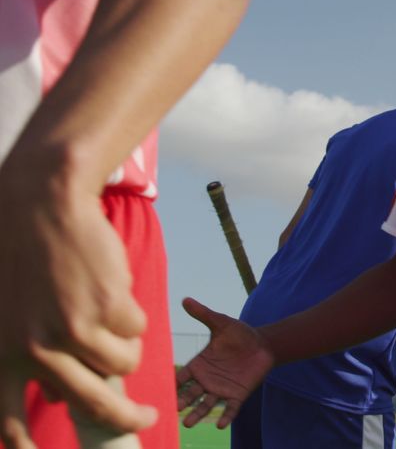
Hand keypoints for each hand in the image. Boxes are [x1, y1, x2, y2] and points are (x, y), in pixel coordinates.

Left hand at [0, 172, 155, 447]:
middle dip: (130, 419)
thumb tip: (66, 404)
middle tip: (146, 419)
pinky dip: (132, 314)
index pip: (10, 425)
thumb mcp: (10, 313)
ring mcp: (74, 330)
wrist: (41, 205)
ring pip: (124, 364)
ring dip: (127, 345)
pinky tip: (108, 287)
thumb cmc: (24, 258)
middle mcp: (35, 350)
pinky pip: (138, 329)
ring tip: (107, 314)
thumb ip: (30, 356)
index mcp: (2, 355)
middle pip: (95, 406)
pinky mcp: (108, 309)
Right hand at [175, 298, 272, 428]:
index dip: (173, 384)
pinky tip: (220, 425)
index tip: (160, 391)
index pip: (182, 377)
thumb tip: (185, 299)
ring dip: (197, 414)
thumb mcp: (221, 323)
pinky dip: (226, 417)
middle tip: (173, 409)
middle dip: (182, 402)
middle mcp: (207, 380)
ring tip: (188, 424)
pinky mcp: (237, 395)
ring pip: (205, 405)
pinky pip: (230, 408)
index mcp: (200, 364)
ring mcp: (221, 389)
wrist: (263, 344)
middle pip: (190, 394)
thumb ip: (203, 314)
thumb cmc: (240, 333)